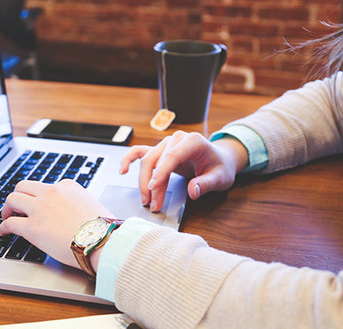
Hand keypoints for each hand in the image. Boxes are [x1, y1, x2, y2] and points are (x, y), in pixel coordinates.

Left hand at [0, 179, 114, 268]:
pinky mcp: (32, 227)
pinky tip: (4, 232)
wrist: (103, 240)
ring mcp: (40, 208)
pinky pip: (10, 223)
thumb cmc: (104, 228)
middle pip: (24, 186)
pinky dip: (4, 227)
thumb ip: (79, 205)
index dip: (40, 197)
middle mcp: (51, 192)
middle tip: (15, 207)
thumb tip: (76, 215)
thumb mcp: (93, 206)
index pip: (47, 187)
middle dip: (17, 196)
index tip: (38, 205)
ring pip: (13, 199)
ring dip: (7, 209)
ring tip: (6, 217)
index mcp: (68, 186)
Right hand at [120, 131, 247, 211]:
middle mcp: (177, 139)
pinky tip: (122, 170)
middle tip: (153, 204)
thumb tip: (193, 190)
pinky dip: (129, 159)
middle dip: (152, 184)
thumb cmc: (220, 167)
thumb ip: (207, 183)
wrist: (220, 159)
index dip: (161, 172)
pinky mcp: (160, 150)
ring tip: (146, 200)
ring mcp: (166, 143)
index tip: (153, 187)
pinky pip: (140, 152)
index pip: (172, 156)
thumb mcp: (220, 177)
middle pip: (156, 160)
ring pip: (147, 160)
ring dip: (143, 181)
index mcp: (193, 141)